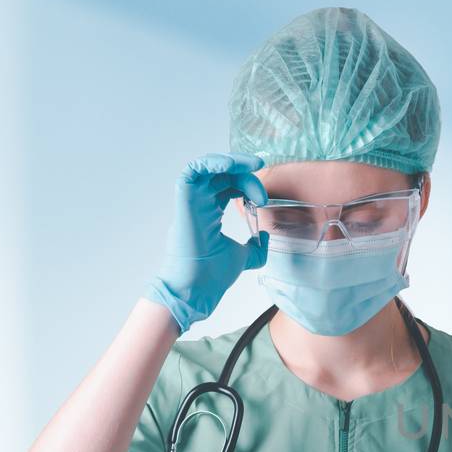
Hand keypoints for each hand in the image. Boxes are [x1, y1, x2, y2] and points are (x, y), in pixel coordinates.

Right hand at [143, 152, 270, 333]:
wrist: (197, 289)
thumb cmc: (212, 275)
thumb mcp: (244, 257)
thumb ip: (256, 247)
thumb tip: (266, 235)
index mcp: (210, 212)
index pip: (229, 186)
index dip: (247, 183)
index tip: (264, 198)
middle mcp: (200, 204)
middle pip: (221, 174)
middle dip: (244, 172)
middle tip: (261, 183)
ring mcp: (191, 201)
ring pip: (208, 167)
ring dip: (231, 162)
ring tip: (252, 166)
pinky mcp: (185, 201)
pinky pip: (192, 171)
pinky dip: (211, 162)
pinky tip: (230, 165)